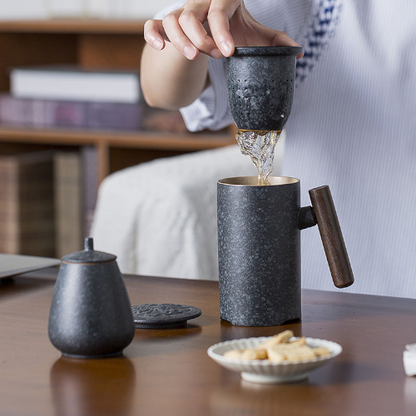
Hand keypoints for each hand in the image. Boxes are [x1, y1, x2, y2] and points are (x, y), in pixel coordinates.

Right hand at [144, 0, 302, 60]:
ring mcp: (180, 14)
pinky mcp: (166, 26)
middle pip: (192, 14)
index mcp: (220, 1)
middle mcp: (198, 5)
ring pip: (172, 19)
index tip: (229, 53)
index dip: (222, 32)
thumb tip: (298, 52)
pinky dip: (153, 35)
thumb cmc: (234, 29)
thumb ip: (274, 42)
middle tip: (217, 56)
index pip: (218, 11)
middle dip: (202, 37)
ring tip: (196, 58)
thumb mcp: (253, 34)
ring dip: (182, 40)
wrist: (211, 28)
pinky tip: (162, 49)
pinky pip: (153, 26)